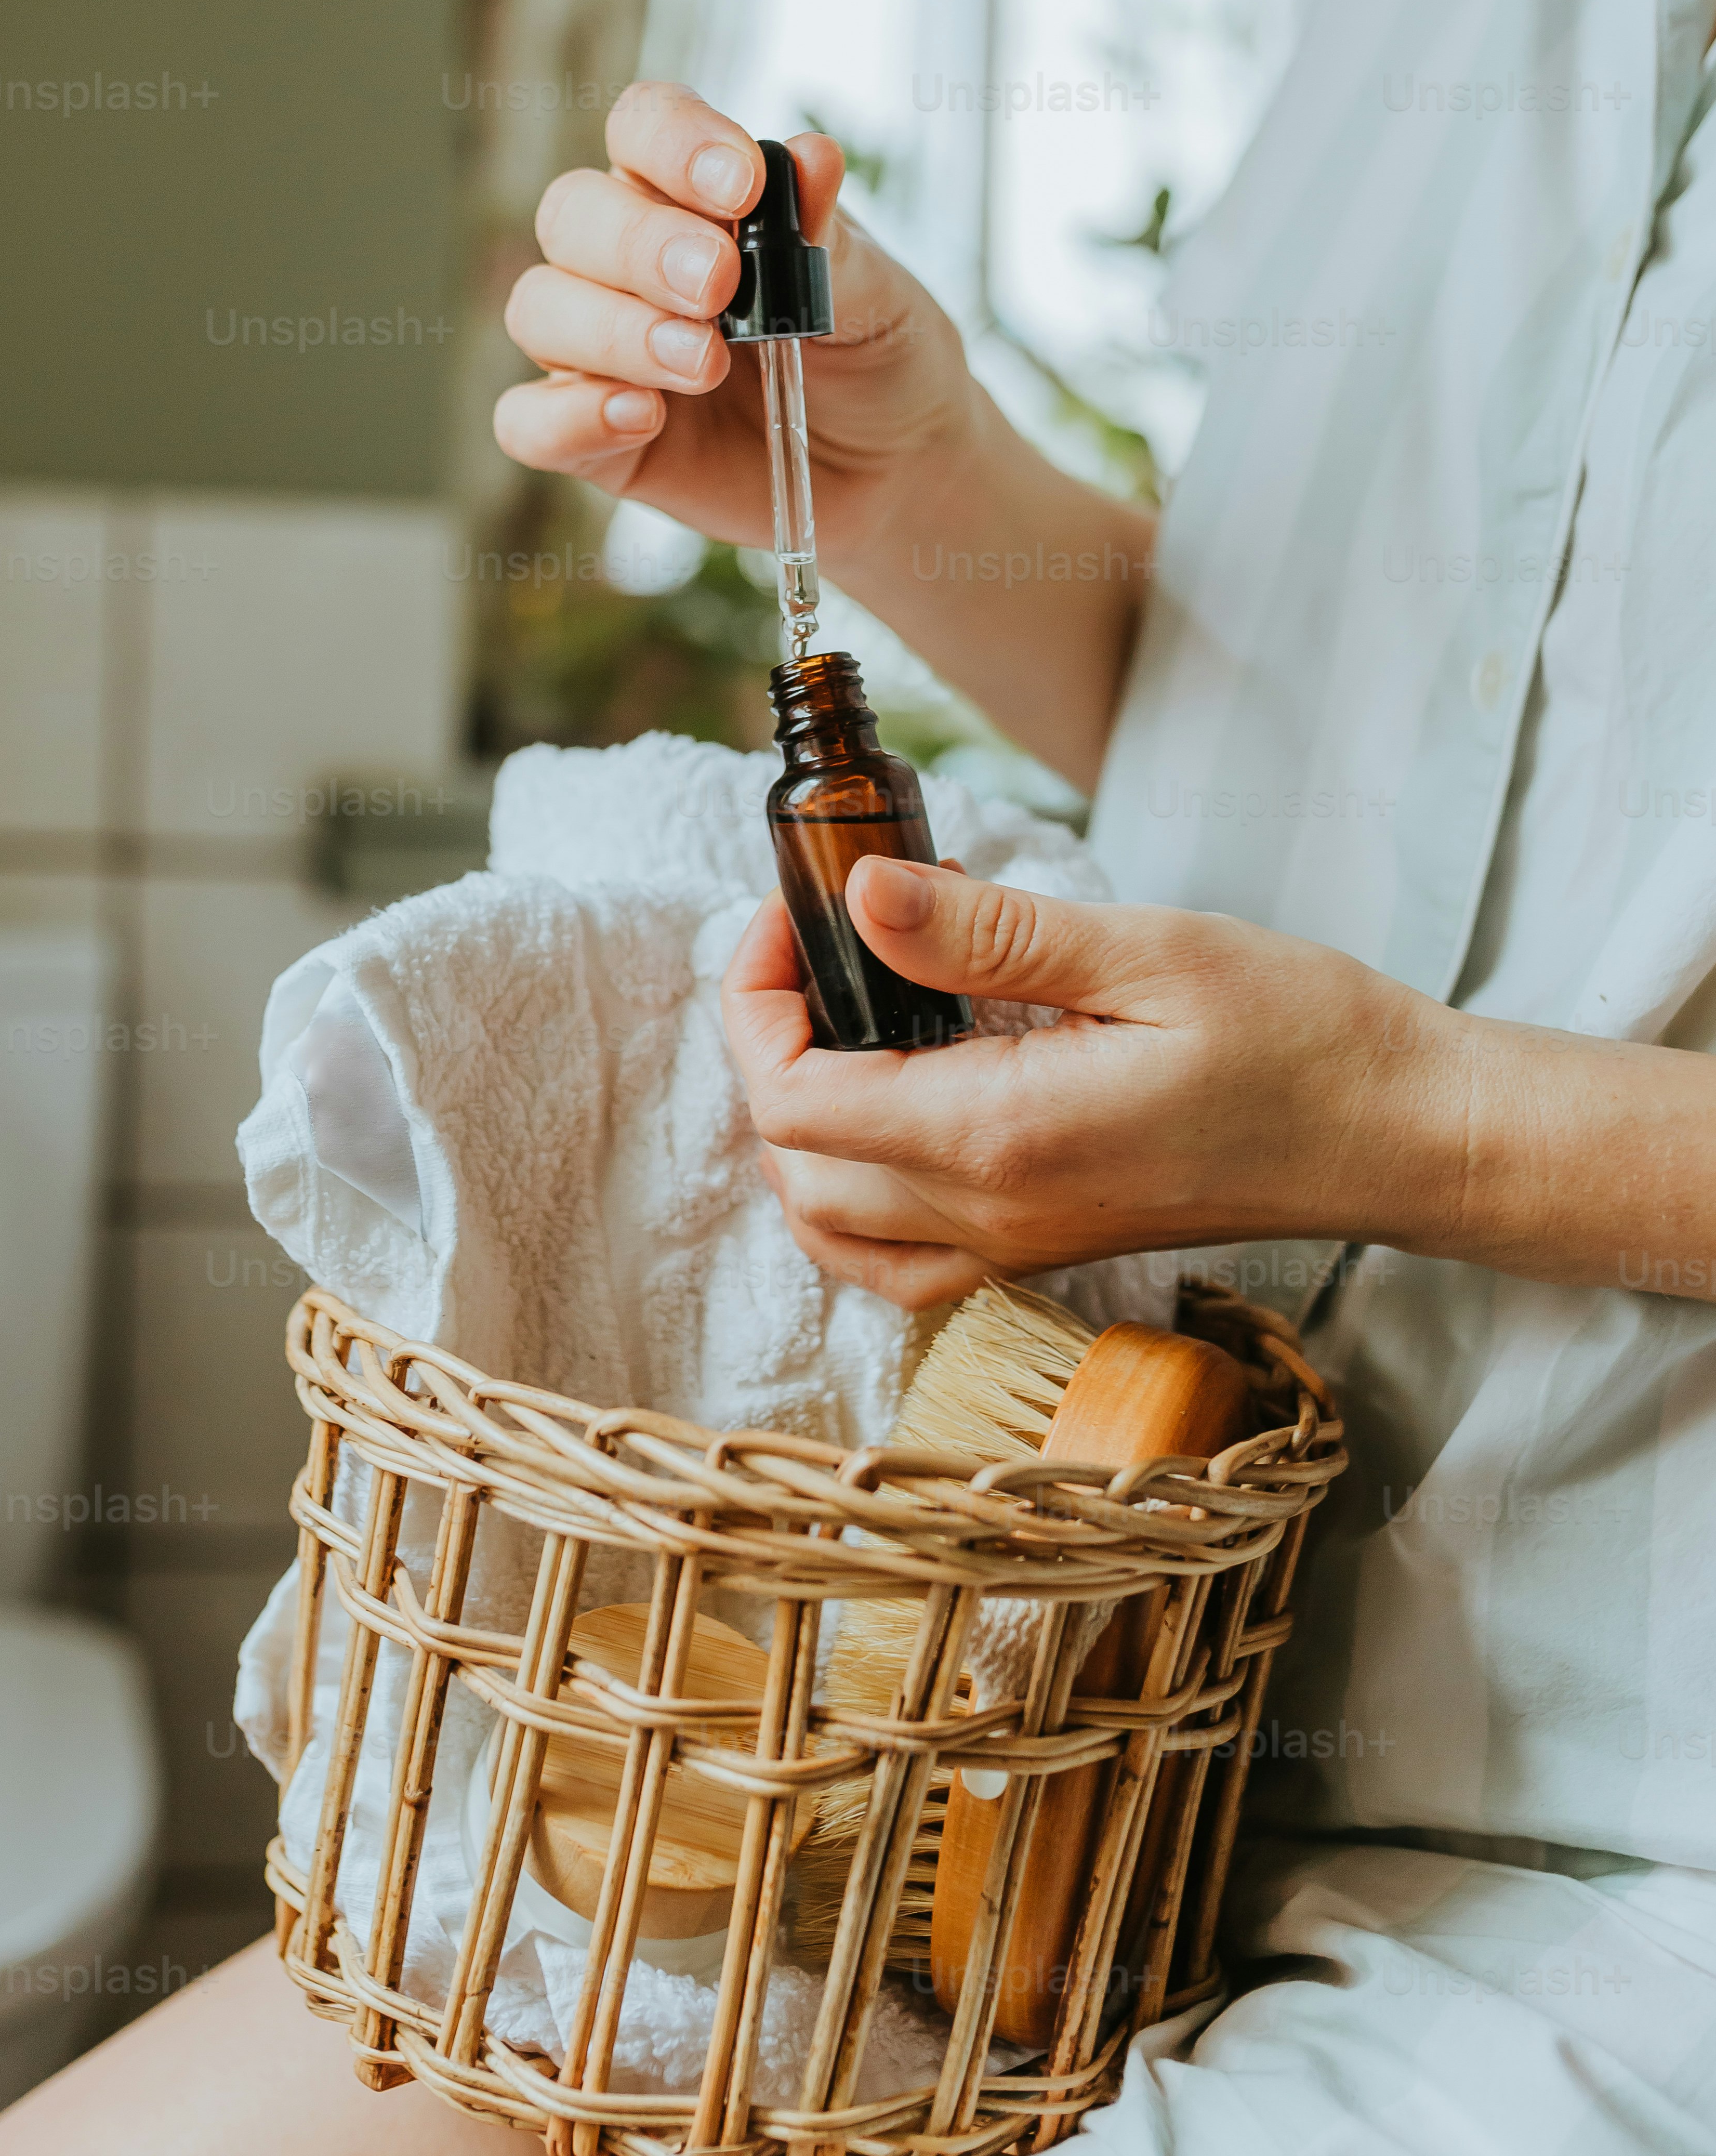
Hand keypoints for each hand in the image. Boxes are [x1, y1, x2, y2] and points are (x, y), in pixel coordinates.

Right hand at [495, 82, 980, 586]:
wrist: (896, 469)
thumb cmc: (877, 358)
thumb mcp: (874, 294)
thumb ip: (828, 237)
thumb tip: (813, 157)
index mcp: (691, 194)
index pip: (643, 126)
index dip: (675, 142)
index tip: (741, 187)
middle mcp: (626, 260)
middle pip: (573, 213)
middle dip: (640, 246)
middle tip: (717, 286)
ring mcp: (599, 349)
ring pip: (540, 308)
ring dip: (614, 331)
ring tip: (704, 365)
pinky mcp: (592, 438)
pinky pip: (528, 421)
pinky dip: (569, 416)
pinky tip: (640, 419)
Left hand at [720, 857, 1463, 1308]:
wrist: (1397, 1135)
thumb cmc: (1299, 1037)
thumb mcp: (1145, 951)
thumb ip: (991, 932)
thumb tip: (863, 895)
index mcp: (1001, 1138)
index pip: (793, 1100)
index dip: (757, 1001)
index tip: (795, 914)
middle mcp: (993, 1215)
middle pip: (793, 1162)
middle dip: (770, 1046)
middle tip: (818, 943)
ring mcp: (1017, 1249)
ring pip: (830, 1225)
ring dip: (799, 1126)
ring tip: (845, 1018)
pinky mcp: (1045, 1251)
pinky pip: (898, 1260)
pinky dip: (854, 1196)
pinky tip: (891, 1109)